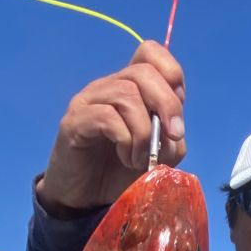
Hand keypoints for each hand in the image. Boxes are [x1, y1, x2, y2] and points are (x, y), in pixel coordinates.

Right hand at [35, 41, 186, 214]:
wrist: (85, 198)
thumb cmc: (120, 172)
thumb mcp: (158, 155)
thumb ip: (171, 138)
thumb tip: (173, 128)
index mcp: (130, 87)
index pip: (150, 53)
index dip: (171, 73)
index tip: (176, 111)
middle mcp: (108, 86)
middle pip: (143, 71)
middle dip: (167, 104)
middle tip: (172, 137)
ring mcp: (89, 101)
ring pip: (126, 94)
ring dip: (143, 131)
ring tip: (140, 157)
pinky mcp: (74, 122)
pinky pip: (107, 116)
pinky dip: (126, 138)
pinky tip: (125, 157)